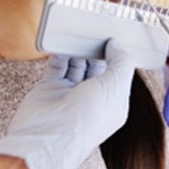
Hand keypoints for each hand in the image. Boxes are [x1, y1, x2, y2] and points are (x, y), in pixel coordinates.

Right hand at [0, 39, 134, 168]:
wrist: (47, 138)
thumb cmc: (86, 119)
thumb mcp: (116, 87)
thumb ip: (121, 62)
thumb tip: (117, 44)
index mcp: (112, 103)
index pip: (117, 74)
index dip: (117, 55)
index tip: (114, 35)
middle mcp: (90, 99)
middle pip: (96, 67)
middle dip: (96, 49)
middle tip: (96, 29)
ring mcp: (68, 94)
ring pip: (76, 64)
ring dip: (78, 48)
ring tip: (80, 32)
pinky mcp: (48, 88)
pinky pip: (56, 65)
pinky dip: (59, 52)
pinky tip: (64, 41)